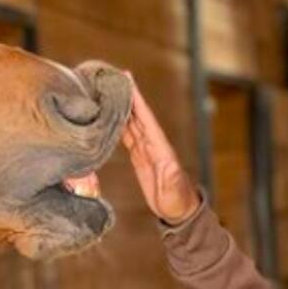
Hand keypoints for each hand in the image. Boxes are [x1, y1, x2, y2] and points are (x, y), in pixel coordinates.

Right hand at [120, 80, 201, 223]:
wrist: (178, 211)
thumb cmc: (178, 201)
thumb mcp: (174, 191)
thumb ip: (172, 179)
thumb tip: (169, 166)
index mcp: (161, 148)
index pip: (147, 119)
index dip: (138, 101)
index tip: (129, 82)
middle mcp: (154, 145)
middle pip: (138, 116)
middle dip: (128, 96)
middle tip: (115, 77)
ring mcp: (147, 150)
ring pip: (132, 124)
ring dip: (122, 108)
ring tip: (109, 92)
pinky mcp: (140, 158)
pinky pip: (128, 137)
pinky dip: (119, 125)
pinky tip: (111, 117)